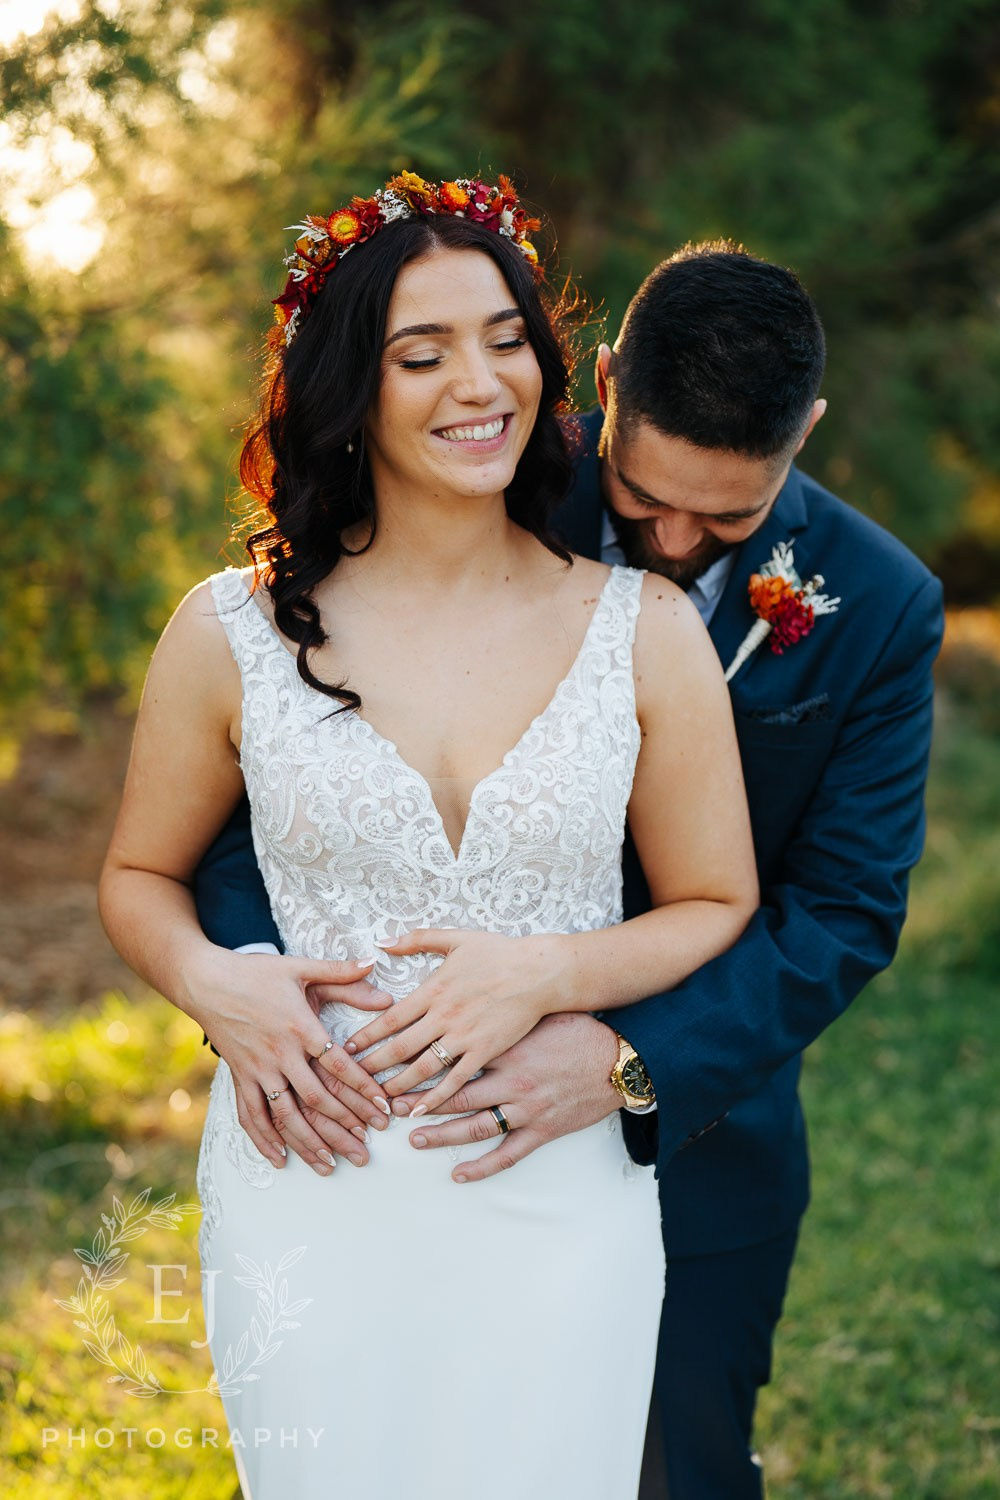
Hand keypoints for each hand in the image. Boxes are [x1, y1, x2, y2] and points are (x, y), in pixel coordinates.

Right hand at [190, 948, 395, 1174]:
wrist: (206, 981)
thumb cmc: (256, 972)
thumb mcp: (300, 967)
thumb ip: (340, 972)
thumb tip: (374, 963)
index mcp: (300, 1026)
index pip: (338, 1065)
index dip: (362, 1089)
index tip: (382, 1110)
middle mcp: (280, 1053)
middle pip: (316, 1099)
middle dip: (343, 1127)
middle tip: (366, 1150)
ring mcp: (257, 1068)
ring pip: (285, 1115)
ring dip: (308, 1143)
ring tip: (330, 1166)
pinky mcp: (238, 1076)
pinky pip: (250, 1114)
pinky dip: (264, 1139)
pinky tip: (280, 1160)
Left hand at [345, 929, 571, 1114]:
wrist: (539, 972)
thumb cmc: (500, 952)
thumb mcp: (456, 938)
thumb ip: (417, 938)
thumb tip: (383, 941)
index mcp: (433, 989)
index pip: (390, 1018)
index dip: (366, 1037)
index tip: (346, 1050)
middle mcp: (444, 1016)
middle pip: (399, 1047)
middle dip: (373, 1066)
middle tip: (353, 1080)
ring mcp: (464, 1036)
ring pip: (422, 1067)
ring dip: (398, 1085)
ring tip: (380, 1098)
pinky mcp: (485, 1051)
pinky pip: (456, 1079)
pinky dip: (435, 1096)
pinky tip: (420, 1109)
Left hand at [395, 1012, 622, 1182]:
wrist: (618, 1061)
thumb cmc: (578, 1031)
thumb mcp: (536, 1016)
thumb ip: (502, 1016)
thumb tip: (469, 1004)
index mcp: (506, 1048)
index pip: (455, 1057)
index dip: (423, 1063)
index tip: (397, 1065)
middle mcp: (511, 1080)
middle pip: (455, 1094)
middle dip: (419, 1101)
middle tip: (390, 1106)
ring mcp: (526, 1109)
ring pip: (475, 1126)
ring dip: (441, 1134)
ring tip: (413, 1138)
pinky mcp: (542, 1130)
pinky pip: (507, 1155)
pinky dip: (481, 1167)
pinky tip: (458, 1174)